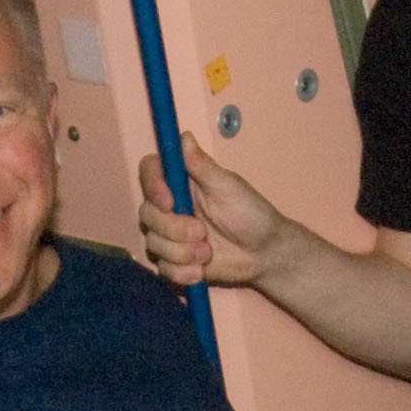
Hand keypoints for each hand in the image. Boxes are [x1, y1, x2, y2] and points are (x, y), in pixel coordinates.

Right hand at [134, 143, 285, 292]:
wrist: (264, 253)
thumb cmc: (251, 213)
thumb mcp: (229, 187)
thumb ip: (203, 165)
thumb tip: (184, 137)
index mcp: (181, 181)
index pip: (149, 171)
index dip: (152, 186)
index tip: (170, 202)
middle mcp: (170, 206)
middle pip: (146, 213)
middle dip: (173, 229)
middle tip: (202, 233)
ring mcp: (169, 235)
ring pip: (153, 244)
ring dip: (182, 253)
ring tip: (208, 252)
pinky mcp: (173, 261)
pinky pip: (162, 269)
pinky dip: (182, 272)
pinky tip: (201, 270)